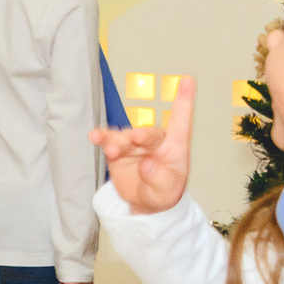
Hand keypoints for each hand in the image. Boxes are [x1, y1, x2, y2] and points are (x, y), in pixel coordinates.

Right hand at [94, 76, 192, 214]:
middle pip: (150, 133)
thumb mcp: (166, 191)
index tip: (188, 81)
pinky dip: (102, 138)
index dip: (184, 101)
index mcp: (175, 148)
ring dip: (118, 142)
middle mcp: (155, 141)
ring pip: (126, 137)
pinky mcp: (118, 149)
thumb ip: (159, 178)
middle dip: (143, 134)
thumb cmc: (163, 191)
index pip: (181, 123)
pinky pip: (109, 140)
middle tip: (137, 138)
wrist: (144, 202)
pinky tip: (94, 136)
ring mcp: (135, 144)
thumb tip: (147, 164)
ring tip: (113, 151)